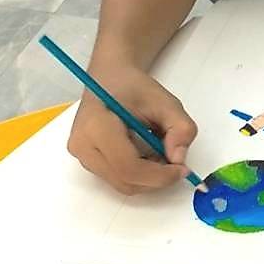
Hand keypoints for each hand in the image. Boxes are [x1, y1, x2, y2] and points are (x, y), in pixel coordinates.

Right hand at [67, 64, 198, 194]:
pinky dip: (139, 174)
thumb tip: (178, 158)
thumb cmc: (133, 87)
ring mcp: (81, 156)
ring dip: (148, 177)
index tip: (181, 169)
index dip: (159, 175)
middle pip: (125, 181)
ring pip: (122, 184)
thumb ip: (180, 128)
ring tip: (158, 151)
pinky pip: (117, 179)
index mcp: (96, 126)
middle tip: (176, 161)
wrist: (111, 79)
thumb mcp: (166, 101)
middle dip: (156, 178)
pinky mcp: (87, 161)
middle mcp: (82, 145)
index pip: (128, 166)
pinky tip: (146, 153)